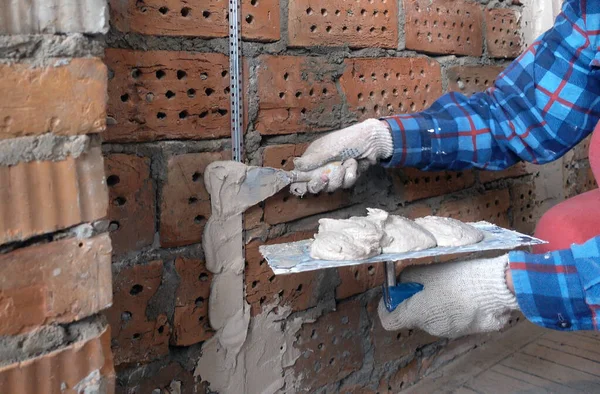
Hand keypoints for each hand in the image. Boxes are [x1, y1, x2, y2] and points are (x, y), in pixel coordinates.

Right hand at [290, 119, 393, 194]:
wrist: (372, 142)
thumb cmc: (348, 139)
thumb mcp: (329, 149)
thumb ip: (312, 160)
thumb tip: (295, 164)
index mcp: (314, 158)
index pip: (300, 174)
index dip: (299, 183)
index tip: (302, 185)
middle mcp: (322, 167)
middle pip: (314, 186)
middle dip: (320, 183)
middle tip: (325, 177)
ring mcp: (335, 173)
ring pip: (331, 187)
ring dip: (340, 176)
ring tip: (347, 162)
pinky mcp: (347, 177)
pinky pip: (345, 184)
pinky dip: (351, 174)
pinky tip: (354, 163)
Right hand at [378, 255, 518, 337]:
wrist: (495, 292)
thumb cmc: (453, 298)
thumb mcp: (418, 311)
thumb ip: (396, 317)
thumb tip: (384, 319)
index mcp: (411, 275)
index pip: (393, 295)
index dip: (397, 310)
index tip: (407, 318)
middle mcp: (426, 278)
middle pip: (413, 306)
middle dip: (421, 318)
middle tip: (430, 320)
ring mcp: (446, 287)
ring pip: (433, 312)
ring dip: (439, 322)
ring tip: (452, 320)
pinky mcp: (463, 296)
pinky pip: (451, 314)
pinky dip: (456, 321)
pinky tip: (465, 320)